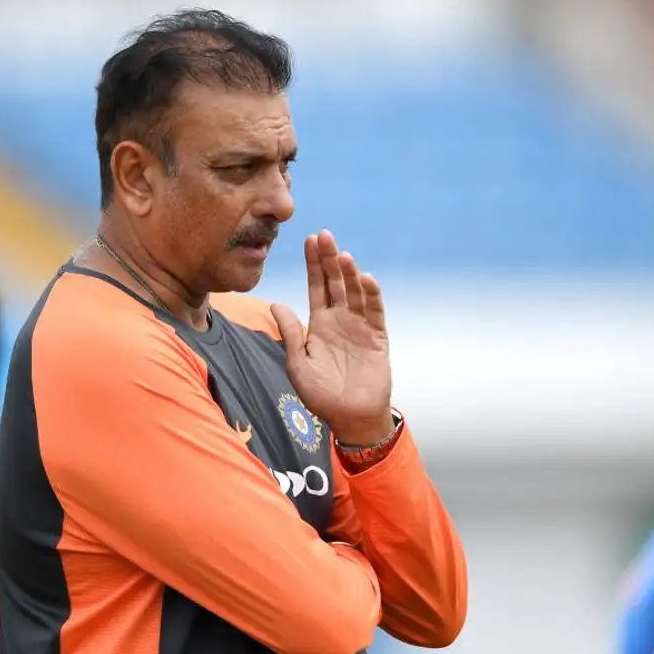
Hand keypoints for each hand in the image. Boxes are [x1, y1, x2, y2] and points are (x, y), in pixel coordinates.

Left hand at [271, 230, 394, 445]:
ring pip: (354, 292)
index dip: (313, 265)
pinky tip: (364, 278)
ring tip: (341, 255)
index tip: (308, 241)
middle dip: (329, 259)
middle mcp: (340, 320)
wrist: (349, 417)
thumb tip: (275, 304)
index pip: (316, 287)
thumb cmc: (321, 395)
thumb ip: (290, 333)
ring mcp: (359, 326)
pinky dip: (371, 294)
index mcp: (319, 324)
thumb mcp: (298, 364)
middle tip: (324, 235)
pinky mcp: (377, 337)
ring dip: (348, 273)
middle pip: (335, 282)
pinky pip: (374, 311)